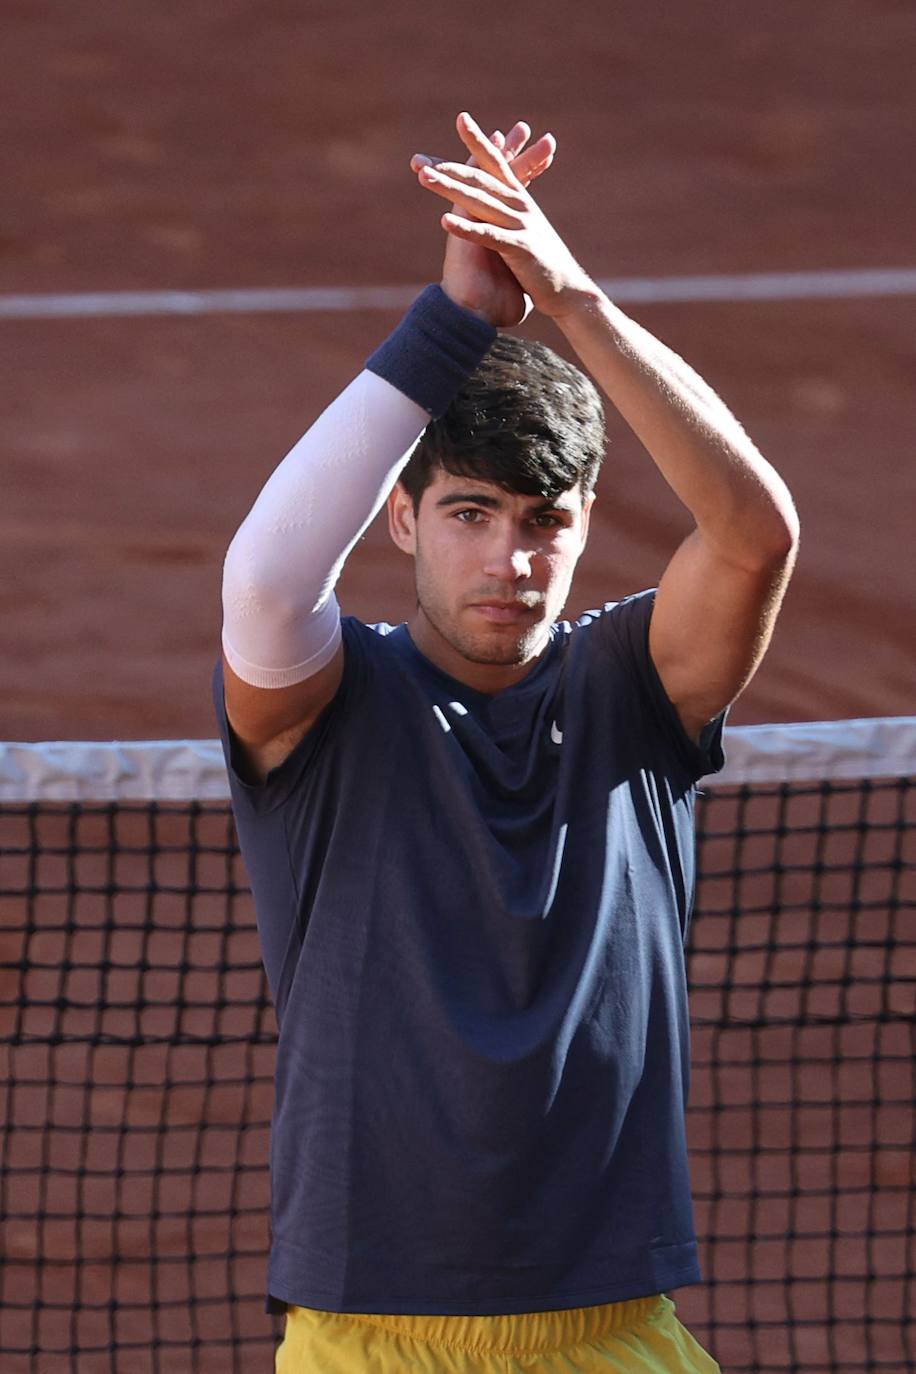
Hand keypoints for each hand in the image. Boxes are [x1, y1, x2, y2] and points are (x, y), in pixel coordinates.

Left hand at [415, 112, 595, 321]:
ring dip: (450, 189)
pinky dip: (467, 228)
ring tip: (424, 178)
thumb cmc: (545, 264)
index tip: (461, 119)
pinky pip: (489, 235)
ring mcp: (521, 226)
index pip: (497, 163)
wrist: (570, 291)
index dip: (479, 141)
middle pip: (480, 179)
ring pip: (480, 202)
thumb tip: (502, 197)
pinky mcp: (521, 249)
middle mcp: (520, 206)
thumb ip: (513, 212)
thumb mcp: (528, 230)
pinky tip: (445, 221)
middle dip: (448, 168)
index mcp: (521, 199)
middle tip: (418, 160)